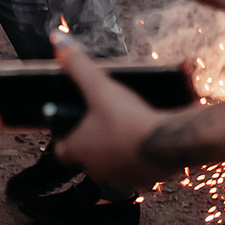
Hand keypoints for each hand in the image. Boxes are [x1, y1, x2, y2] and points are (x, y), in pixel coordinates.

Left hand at [49, 41, 171, 190]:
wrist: (167, 143)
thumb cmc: (128, 119)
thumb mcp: (100, 88)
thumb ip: (78, 66)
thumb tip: (57, 43)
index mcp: (78, 148)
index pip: (61, 149)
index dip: (65, 135)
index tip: (72, 124)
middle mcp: (95, 168)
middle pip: (86, 156)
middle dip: (92, 141)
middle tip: (103, 121)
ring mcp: (118, 178)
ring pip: (110, 165)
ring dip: (115, 151)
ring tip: (125, 129)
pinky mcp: (141, 182)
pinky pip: (134, 170)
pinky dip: (136, 158)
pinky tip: (145, 141)